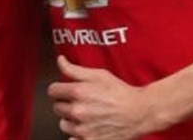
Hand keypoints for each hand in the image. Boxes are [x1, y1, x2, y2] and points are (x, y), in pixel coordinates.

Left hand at [48, 56, 167, 139]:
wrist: (139, 112)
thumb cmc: (120, 92)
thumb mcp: (98, 74)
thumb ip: (74, 69)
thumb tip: (60, 60)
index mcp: (78, 92)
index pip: (52, 91)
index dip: (59, 89)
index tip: (65, 90)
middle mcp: (78, 111)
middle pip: (57, 107)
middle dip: (66, 103)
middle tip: (80, 102)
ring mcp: (83, 129)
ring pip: (63, 124)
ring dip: (71, 120)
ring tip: (85, 115)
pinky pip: (72, 139)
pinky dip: (77, 135)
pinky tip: (87, 128)